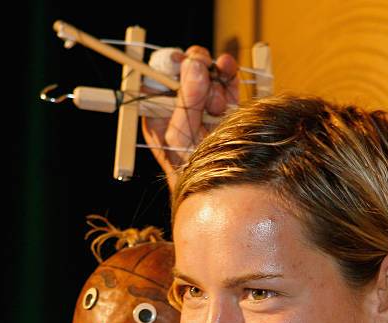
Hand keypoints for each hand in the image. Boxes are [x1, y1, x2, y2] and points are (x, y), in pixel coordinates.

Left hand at [142, 45, 237, 191]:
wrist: (219, 193)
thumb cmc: (191, 173)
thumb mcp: (181, 138)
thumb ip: (187, 101)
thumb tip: (194, 65)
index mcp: (157, 114)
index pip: (157, 75)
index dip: (172, 65)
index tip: (186, 65)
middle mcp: (178, 108)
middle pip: (185, 70)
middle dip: (198, 76)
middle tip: (205, 99)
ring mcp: (202, 107)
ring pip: (208, 74)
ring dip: (216, 83)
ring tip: (218, 107)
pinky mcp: (224, 109)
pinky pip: (226, 82)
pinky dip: (229, 76)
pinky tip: (230, 76)